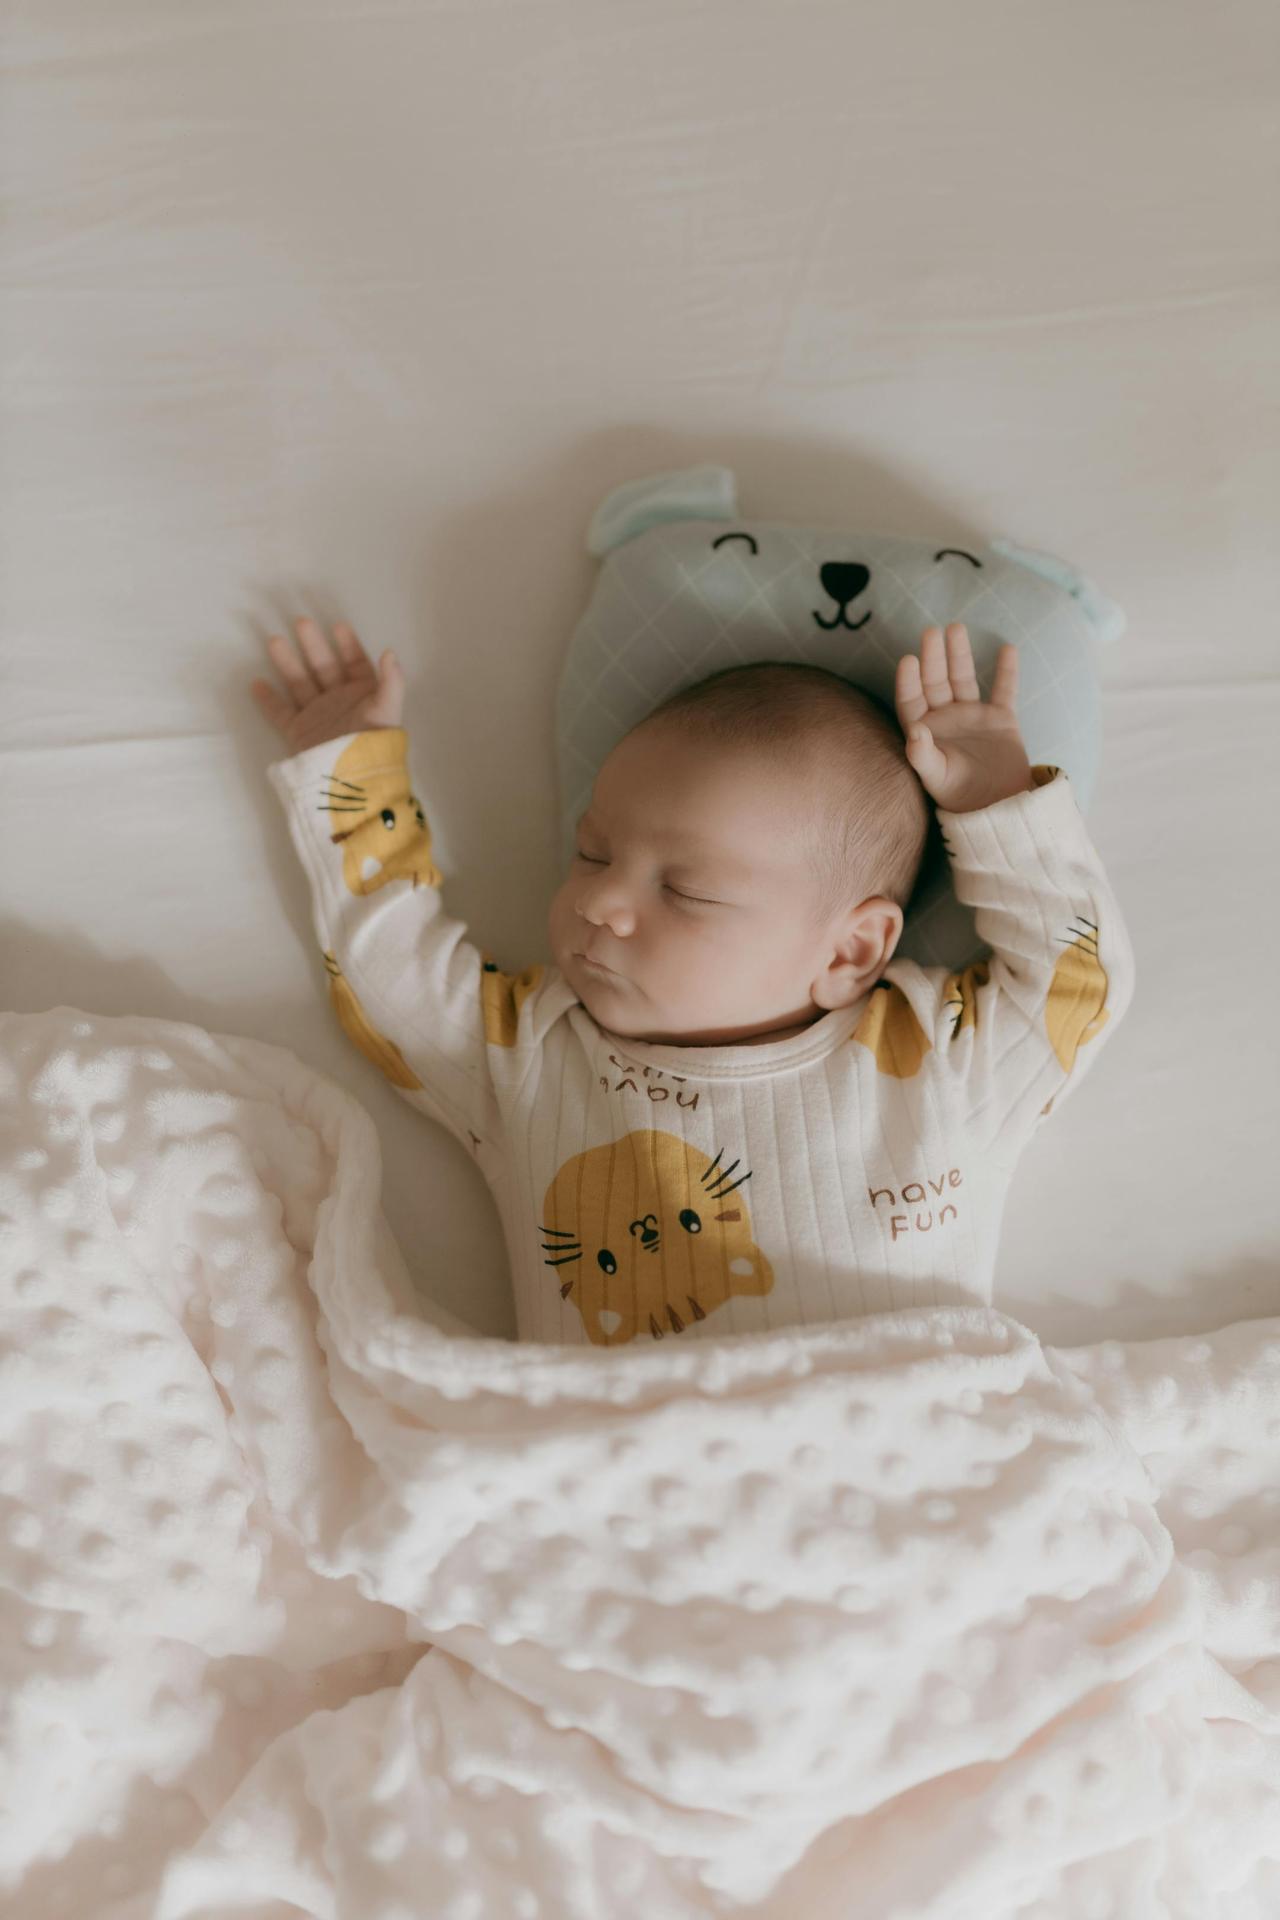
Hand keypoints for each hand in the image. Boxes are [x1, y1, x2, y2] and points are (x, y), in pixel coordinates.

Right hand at [248, 617, 404, 753]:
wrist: (355, 780)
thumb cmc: (374, 743)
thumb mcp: (388, 710)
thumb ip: (391, 681)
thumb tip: (389, 651)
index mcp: (363, 695)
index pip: (355, 664)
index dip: (348, 645)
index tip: (337, 626)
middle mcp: (339, 702)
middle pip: (323, 667)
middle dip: (313, 645)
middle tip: (301, 621)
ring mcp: (318, 716)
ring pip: (299, 683)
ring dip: (287, 662)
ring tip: (274, 641)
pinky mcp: (300, 732)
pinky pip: (281, 712)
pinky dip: (268, 699)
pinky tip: (257, 682)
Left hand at [893, 623, 1033, 812]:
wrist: (999, 810)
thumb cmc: (960, 798)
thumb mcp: (937, 777)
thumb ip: (922, 754)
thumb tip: (914, 731)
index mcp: (925, 732)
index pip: (911, 700)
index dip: (908, 680)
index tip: (909, 659)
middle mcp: (946, 720)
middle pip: (935, 682)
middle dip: (933, 657)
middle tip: (932, 631)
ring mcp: (973, 717)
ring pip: (963, 679)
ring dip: (960, 655)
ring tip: (956, 628)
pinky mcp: (1001, 720)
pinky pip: (1004, 690)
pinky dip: (1007, 671)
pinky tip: (1008, 649)